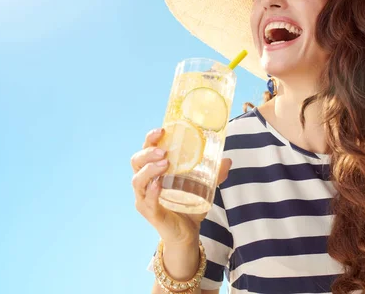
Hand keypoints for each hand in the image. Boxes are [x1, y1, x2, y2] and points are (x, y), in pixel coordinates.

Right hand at [131, 128, 231, 246]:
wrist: (187, 234)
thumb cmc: (189, 207)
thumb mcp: (204, 187)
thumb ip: (214, 174)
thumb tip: (228, 160)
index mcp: (154, 172)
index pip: (145, 150)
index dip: (150, 139)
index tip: (161, 130)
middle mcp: (145, 183)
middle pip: (136, 162)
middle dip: (148, 152)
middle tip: (164, 150)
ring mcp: (145, 199)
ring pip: (137, 180)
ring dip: (149, 169)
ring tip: (164, 163)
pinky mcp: (150, 213)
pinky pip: (146, 200)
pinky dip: (151, 191)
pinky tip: (158, 184)